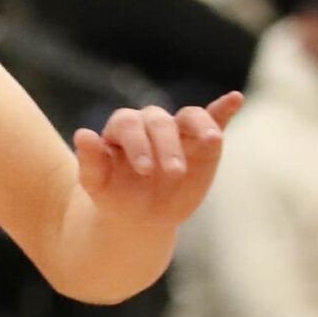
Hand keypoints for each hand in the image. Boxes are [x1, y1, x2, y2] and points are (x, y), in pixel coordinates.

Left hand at [73, 94, 241, 232]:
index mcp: (122, 129)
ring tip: (211, 140)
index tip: (143, 170)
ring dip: (201, 126)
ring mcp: (179, 130)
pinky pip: (215, 119)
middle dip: (167, 146)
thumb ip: (90, 161)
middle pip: (160, 121)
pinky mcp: (203, 141)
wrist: (139, 217)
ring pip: (190, 116)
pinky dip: (224, 109)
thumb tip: (82, 134)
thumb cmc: (115, 196)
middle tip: (172, 173)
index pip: (128, 123)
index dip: (136, 143)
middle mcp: (151, 123)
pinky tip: (235, 99)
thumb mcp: (97, 185)